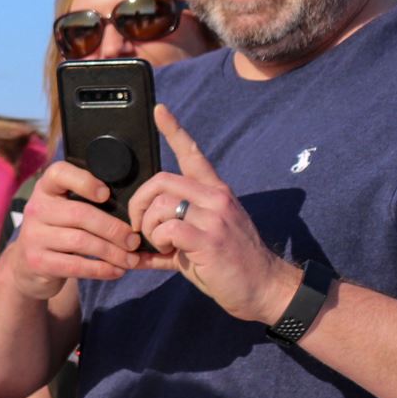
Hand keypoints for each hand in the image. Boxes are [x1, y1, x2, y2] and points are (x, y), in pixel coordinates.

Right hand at [6, 160, 141, 299]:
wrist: (28, 265)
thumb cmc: (60, 232)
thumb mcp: (66, 211)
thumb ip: (90, 204)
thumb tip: (136, 210)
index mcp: (46, 189)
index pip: (59, 173)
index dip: (84, 181)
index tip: (106, 194)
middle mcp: (36, 209)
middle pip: (79, 213)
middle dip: (113, 228)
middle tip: (134, 241)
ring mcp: (33, 236)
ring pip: (80, 241)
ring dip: (112, 252)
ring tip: (130, 259)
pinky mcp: (37, 262)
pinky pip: (75, 265)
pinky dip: (101, 269)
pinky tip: (116, 271)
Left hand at [126, 105, 298, 323]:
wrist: (263, 288)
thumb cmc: (228, 264)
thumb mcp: (201, 239)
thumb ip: (170, 232)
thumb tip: (132, 242)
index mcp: (215, 192)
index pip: (193, 153)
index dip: (174, 130)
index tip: (159, 110)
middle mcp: (216, 197)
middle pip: (160, 180)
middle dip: (138, 204)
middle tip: (137, 228)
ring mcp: (215, 215)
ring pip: (160, 206)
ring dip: (149, 230)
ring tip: (162, 247)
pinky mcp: (209, 237)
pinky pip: (167, 228)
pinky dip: (158, 243)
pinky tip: (171, 254)